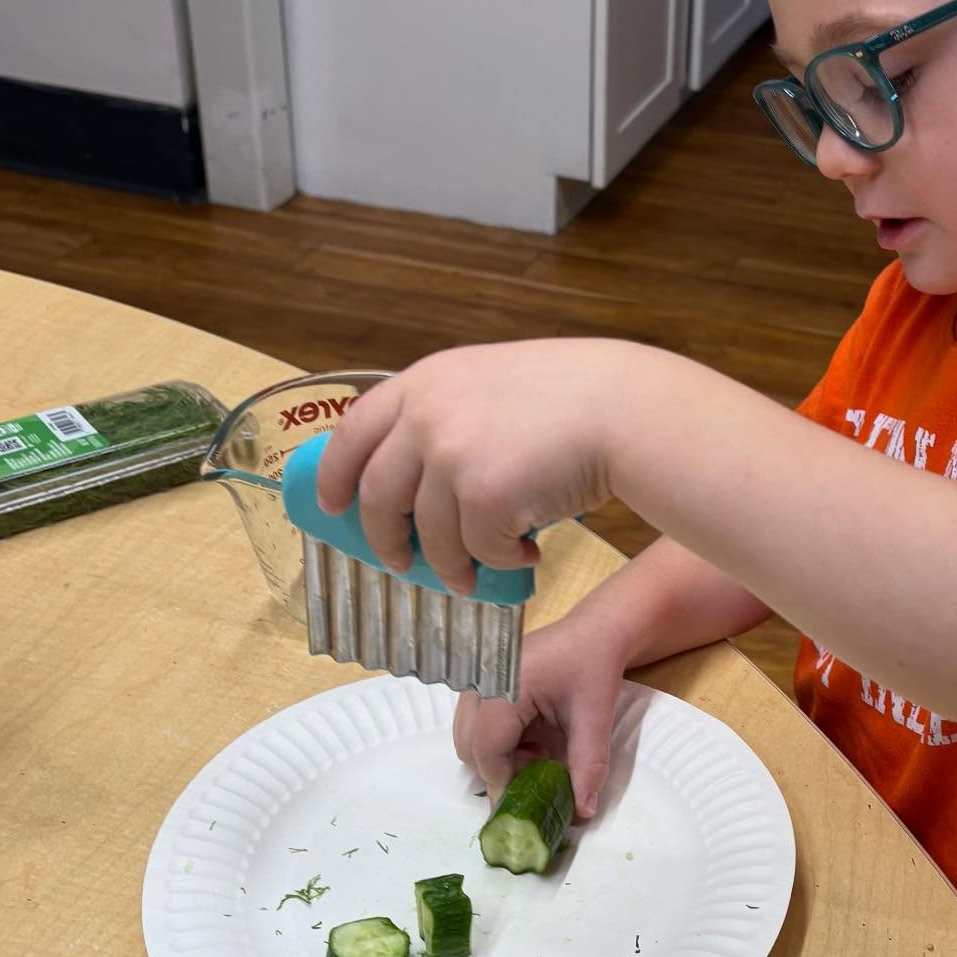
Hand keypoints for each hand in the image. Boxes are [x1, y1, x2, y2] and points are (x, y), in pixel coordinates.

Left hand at [315, 341, 631, 591]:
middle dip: (386, 539)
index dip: (335, 474)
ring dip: (450, 564)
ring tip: (473, 574)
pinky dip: (500, 559)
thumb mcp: (489, 382)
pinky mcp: (483, 496)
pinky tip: (526, 550)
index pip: (354, 432)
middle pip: (378, 496)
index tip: (333, 505)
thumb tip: (413, 474)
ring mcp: (451, 456)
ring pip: (429, 535)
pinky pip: (477, 549)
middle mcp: (428, 416)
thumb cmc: (572, 396)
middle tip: (400, 561)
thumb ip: (447, 413)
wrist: (622, 408)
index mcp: (426, 382)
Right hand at [454, 607, 626, 817]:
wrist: (592, 633)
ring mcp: (475, 679)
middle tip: (538, 770)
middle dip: (500, 770)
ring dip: (496, 757)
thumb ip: (587, 765)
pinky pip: (471, 725)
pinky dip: (495, 741)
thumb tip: (582, 812)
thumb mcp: (595, 717)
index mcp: (505, 684)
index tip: (528, 799)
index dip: (503, 780)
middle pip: (468, 746)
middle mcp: (481, 680)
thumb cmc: (593, 668)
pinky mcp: (478, 683)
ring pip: (466, 738)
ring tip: (536, 750)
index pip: (487, 747)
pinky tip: (528, 736)